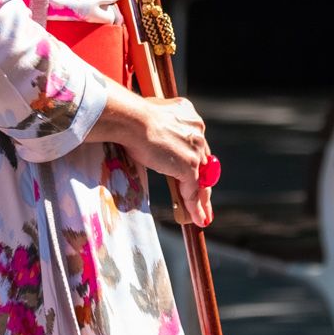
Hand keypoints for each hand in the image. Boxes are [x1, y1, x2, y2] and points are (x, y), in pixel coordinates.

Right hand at [98, 94, 213, 227]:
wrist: (131, 118)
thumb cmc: (130, 115)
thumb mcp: (149, 119)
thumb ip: (157, 127)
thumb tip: (147, 135)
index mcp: (188, 116)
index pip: (194, 144)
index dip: (194, 160)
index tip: (192, 170)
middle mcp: (197, 131)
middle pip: (203, 163)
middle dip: (202, 181)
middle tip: (202, 197)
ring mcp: (194, 150)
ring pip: (201, 179)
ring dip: (201, 199)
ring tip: (203, 215)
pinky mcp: (189, 166)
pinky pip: (193, 191)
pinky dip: (195, 207)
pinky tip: (198, 218)